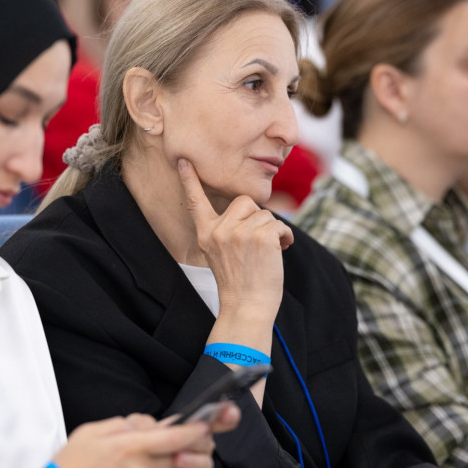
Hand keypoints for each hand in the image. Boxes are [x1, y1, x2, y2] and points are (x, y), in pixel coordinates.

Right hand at [53, 414, 215, 467]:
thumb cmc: (70, 464)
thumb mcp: (91, 431)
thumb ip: (123, 424)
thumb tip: (145, 424)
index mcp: (128, 447)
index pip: (173, 437)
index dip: (193, 430)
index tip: (203, 425)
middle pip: (176, 456)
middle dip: (184, 447)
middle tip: (182, 440)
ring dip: (174, 467)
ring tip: (167, 460)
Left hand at [143, 403, 240, 467]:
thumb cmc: (144, 450)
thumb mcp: (141, 434)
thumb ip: (144, 426)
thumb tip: (148, 425)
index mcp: (192, 428)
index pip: (214, 419)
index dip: (225, 415)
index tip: (230, 412)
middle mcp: (201, 446)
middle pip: (207, 442)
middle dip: (198, 441)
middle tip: (185, 440)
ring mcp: (199, 467)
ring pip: (204, 465)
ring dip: (191, 462)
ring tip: (176, 460)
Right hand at [177, 158, 292, 318]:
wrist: (247, 307)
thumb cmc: (239, 283)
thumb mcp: (220, 254)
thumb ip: (227, 231)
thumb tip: (250, 210)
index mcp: (206, 234)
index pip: (196, 202)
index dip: (189, 180)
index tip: (183, 160)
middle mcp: (219, 230)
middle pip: (244, 202)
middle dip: (257, 218)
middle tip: (259, 242)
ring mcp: (239, 232)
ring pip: (264, 214)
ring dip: (273, 231)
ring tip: (269, 252)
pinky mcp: (260, 237)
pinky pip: (279, 224)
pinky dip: (284, 237)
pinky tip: (280, 251)